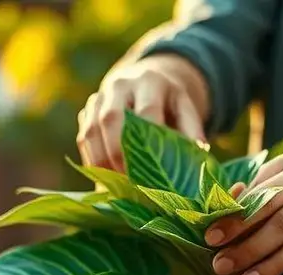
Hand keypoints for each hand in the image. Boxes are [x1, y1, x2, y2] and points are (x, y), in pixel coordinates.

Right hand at [77, 53, 210, 171]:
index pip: (145, 112)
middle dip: (117, 154)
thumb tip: (198, 155)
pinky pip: (84, 138)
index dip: (146, 143)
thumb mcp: (185, 109)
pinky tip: (105, 179)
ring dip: (102, 162)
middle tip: (129, 183)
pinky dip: (93, 161)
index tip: (151, 171)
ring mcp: (98, 97)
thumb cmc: (169, 103)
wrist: (146, 80)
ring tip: (115, 187)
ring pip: (91, 130)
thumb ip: (192, 130)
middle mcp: (119, 85)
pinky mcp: (86, 111)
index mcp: (149, 81)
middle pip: (110, 119)